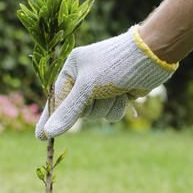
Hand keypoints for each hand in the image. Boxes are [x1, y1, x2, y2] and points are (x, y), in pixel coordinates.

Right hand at [36, 25, 177, 140]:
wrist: (151, 56)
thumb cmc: (115, 65)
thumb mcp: (87, 87)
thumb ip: (67, 112)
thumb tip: (49, 133)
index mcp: (71, 69)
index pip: (56, 100)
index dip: (49, 119)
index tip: (40, 137)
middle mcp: (84, 79)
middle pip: (78, 112)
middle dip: (91, 107)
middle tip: (100, 92)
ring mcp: (101, 89)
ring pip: (96, 115)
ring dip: (107, 107)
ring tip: (116, 90)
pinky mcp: (117, 95)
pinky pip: (110, 115)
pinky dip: (118, 108)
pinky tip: (125, 94)